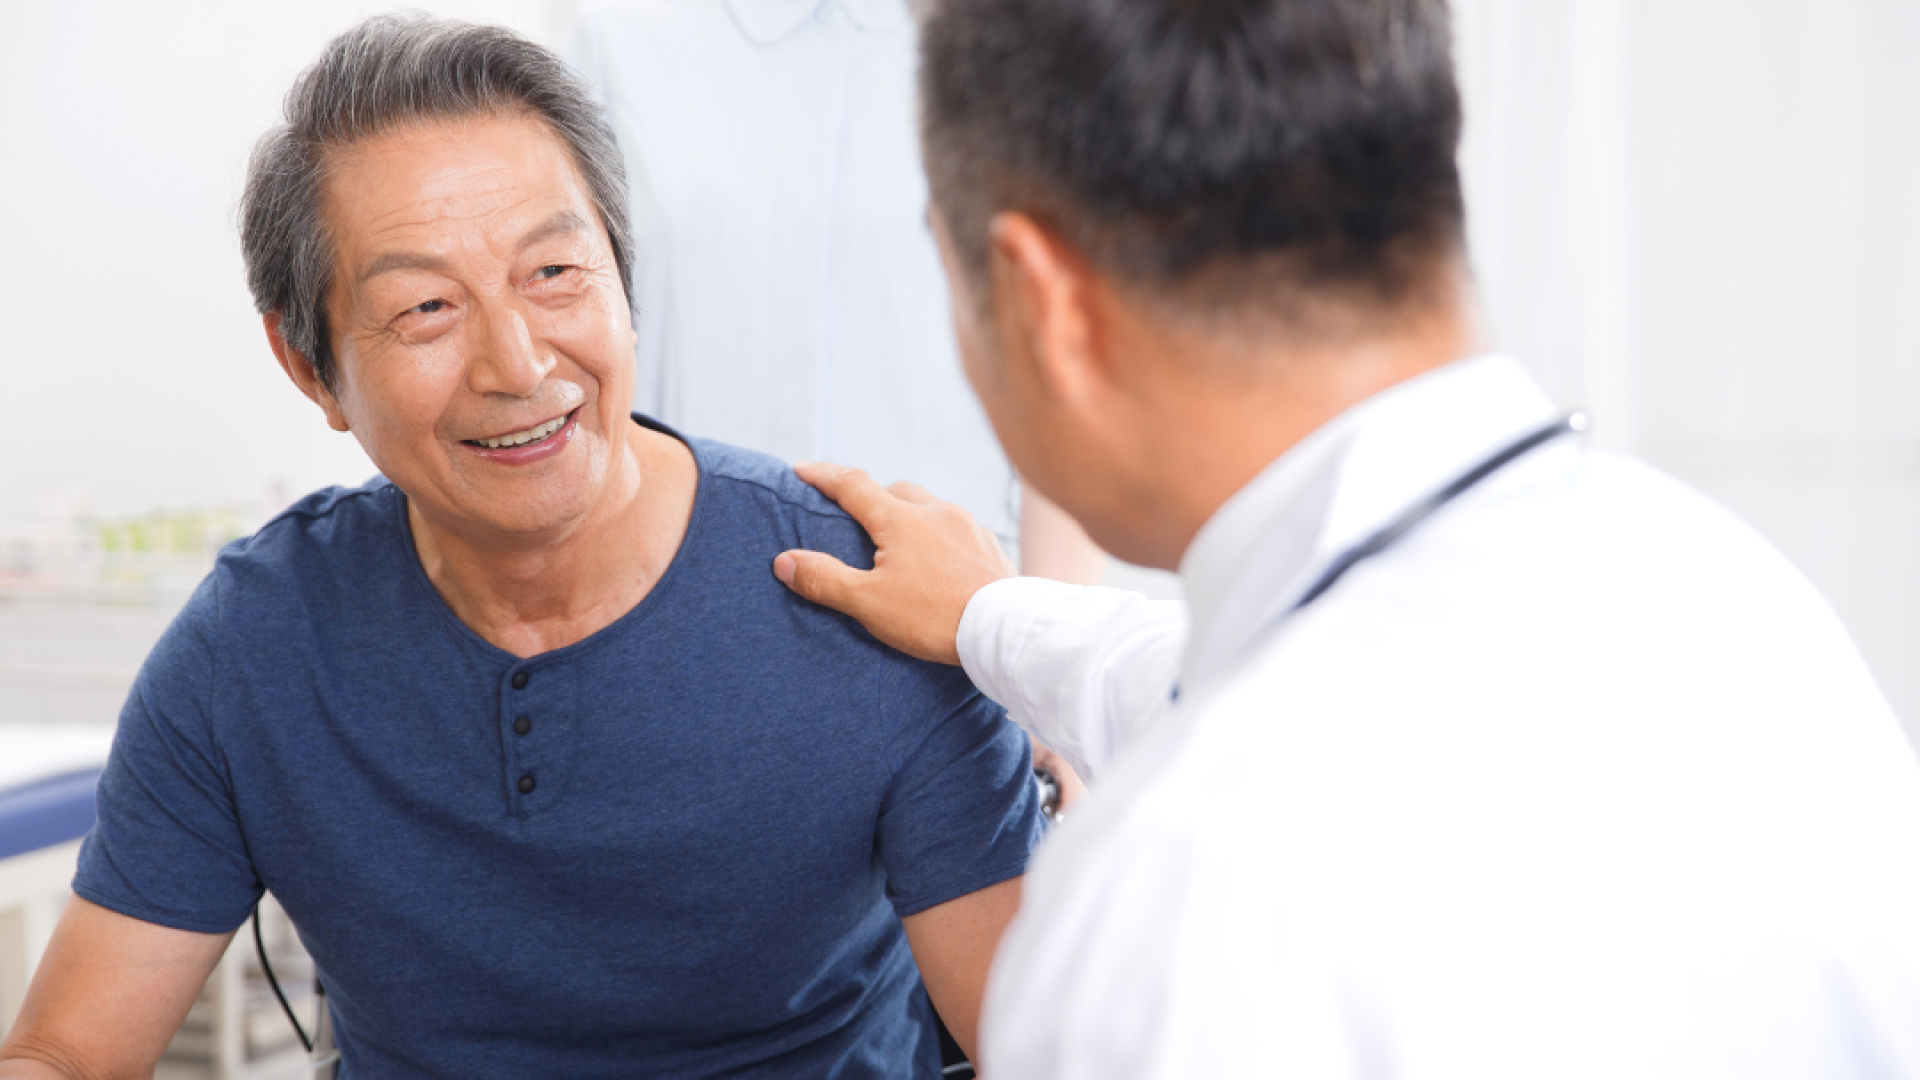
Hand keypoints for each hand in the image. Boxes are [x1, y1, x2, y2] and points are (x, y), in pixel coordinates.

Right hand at [773, 462, 1015, 665]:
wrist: (1003, 629)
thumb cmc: (933, 616)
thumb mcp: (868, 602)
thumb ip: (824, 579)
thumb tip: (784, 561)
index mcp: (900, 519)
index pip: (852, 484)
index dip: (823, 475)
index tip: (802, 469)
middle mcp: (935, 511)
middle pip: (895, 490)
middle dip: (872, 496)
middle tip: (856, 516)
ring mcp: (967, 525)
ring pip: (929, 506)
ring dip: (909, 514)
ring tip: (900, 543)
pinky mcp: (989, 545)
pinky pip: (957, 527)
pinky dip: (939, 534)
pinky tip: (939, 559)